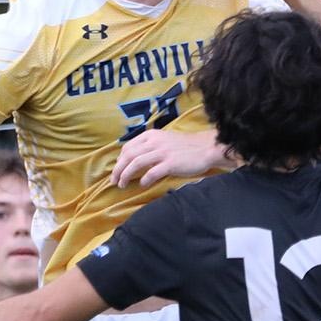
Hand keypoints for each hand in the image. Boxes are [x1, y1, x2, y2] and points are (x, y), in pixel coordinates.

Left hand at [111, 129, 227, 187]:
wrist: (206, 148)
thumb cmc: (186, 147)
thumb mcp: (165, 140)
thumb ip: (150, 146)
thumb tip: (134, 159)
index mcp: (151, 135)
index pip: (128, 147)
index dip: (119, 160)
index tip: (117, 170)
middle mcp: (155, 142)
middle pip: (129, 155)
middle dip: (118, 169)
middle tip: (114, 181)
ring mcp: (163, 152)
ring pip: (136, 164)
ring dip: (126, 175)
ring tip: (123, 185)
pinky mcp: (171, 163)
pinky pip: (152, 173)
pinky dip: (144, 180)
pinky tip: (143, 185)